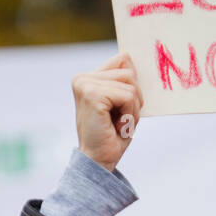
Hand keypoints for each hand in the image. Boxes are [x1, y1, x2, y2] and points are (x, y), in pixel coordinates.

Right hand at [72, 52, 143, 172]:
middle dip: (134, 100)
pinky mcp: (92, 95)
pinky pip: (128, 96)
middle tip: (120, 119)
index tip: (121, 108)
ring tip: (118, 123)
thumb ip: (123, 80)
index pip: (123, 61)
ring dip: (132, 108)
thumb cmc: (111, 135)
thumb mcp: (122, 103)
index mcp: (87, 78)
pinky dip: (129, 114)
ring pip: (131, 85)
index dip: (132, 86)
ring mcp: (85, 85)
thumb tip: (127, 55)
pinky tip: (116, 126)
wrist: (98, 161)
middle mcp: (82, 78)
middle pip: (129, 73)